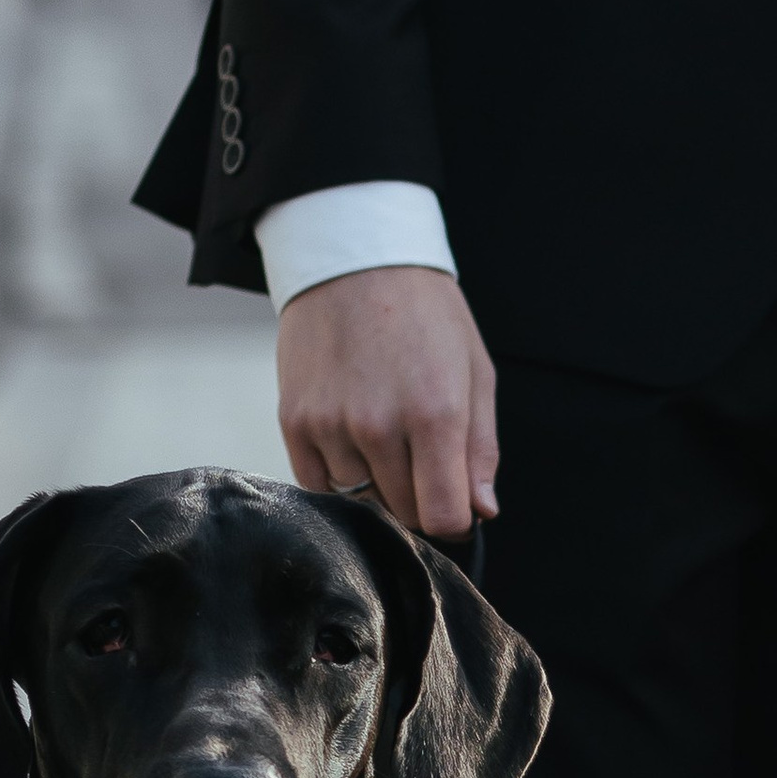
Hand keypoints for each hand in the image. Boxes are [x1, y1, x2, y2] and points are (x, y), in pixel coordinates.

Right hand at [276, 267, 499, 539]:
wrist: (354, 257)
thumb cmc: (424, 313)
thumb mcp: (475, 372)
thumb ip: (480, 449)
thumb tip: (481, 511)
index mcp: (434, 414)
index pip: (445, 517)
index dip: (455, 519)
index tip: (455, 504)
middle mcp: (379, 426)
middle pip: (405, 514)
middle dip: (419, 499)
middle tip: (420, 456)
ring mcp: (331, 426)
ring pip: (361, 502)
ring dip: (377, 485)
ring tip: (384, 434)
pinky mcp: (295, 422)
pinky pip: (319, 485)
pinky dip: (339, 477)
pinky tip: (352, 440)